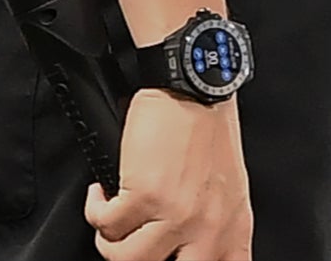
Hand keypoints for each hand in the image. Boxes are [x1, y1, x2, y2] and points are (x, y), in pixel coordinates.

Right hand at [85, 86, 250, 260]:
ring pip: (127, 259)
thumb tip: (192, 249)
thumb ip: (217, 222)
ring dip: (112, 239)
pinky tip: (103, 195)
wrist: (192, 86)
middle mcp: (208, 226)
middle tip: (131, 240)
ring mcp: (177, 215)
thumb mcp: (228, 184)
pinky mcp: (144, 196)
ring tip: (113, 219)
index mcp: (233, 224)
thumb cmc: (208, 127)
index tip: (170, 258)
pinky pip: (106, 226)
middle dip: (143, 259)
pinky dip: (96, 210)